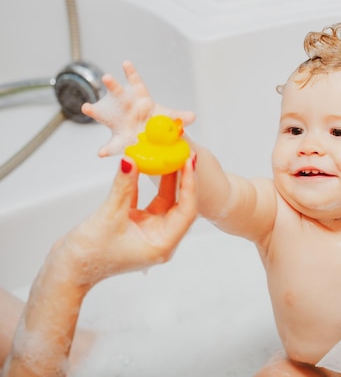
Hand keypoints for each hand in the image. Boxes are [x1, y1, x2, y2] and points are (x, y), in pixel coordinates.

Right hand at [58, 155, 196, 286]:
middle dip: (182, 179)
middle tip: (183, 153)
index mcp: (162, 243)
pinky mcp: (136, 226)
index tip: (188, 162)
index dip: (189, 185)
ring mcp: (149, 232)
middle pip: (179, 205)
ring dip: (166, 180)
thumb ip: (123, 186)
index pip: (186, 210)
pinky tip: (147, 165)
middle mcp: (160, 238)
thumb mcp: (109, 215)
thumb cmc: (89, 254)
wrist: (68, 269)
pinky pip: (148, 201)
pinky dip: (147, 185)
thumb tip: (131, 160)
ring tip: (169, 155)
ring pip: (164, 201)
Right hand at [81, 61, 194, 156]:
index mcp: (141, 100)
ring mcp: (120, 122)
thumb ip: (179, 118)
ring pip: (106, 115)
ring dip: (95, 111)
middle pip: (119, 94)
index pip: (137, 84)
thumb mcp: (171, 120)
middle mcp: (127, 107)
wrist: (157, 141)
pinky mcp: (119, 139)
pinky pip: (112, 145)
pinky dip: (107, 149)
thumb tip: (192, 117)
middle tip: (106, 77)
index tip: (126, 63)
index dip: (131, 73)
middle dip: (112, 85)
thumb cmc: (160, 124)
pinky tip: (101, 153)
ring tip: (87, 107)